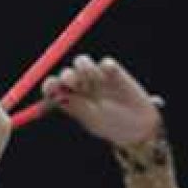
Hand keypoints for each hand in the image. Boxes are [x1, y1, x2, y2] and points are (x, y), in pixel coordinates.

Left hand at [41, 55, 162, 148]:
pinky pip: (104, 62)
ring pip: (81, 62)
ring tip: (96, 82)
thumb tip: (56, 94)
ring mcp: (96, 77)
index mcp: (70, 99)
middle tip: (75, 83)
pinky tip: (109, 79)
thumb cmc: (111, 125)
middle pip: (66, 73)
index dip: (50, 85)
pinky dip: (104, 68)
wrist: (138, 125)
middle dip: (67, 76)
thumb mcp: (92, 117)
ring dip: (85, 68)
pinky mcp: (112, 71)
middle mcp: (80, 87)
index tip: (53, 87)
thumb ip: (76, 105)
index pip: (53, 87)